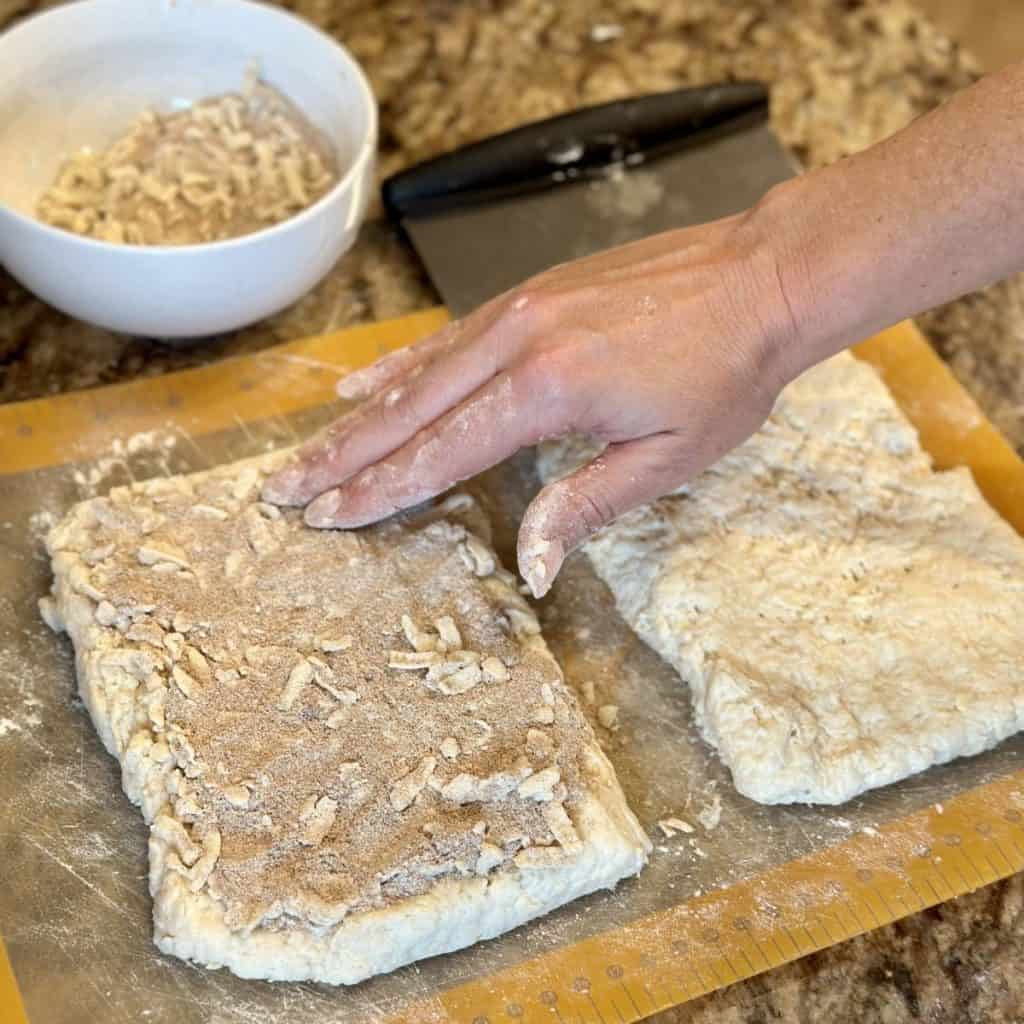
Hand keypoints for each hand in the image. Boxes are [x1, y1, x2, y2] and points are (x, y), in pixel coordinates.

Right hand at [262, 201, 802, 596]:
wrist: (762, 276)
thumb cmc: (726, 373)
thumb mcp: (667, 457)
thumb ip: (585, 506)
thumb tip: (530, 565)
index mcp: (548, 389)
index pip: (441, 453)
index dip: (382, 490)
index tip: (330, 516)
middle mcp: (518, 342)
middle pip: (409, 411)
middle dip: (343, 456)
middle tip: (285, 488)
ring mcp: (520, 310)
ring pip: (419, 371)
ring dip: (360, 415)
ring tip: (311, 446)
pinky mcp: (531, 294)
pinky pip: (450, 337)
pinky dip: (404, 364)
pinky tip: (369, 382)